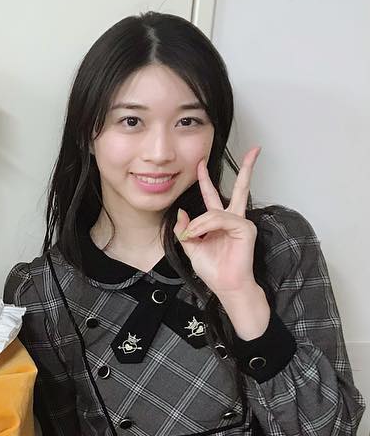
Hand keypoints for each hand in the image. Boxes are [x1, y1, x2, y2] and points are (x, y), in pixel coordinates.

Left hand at [176, 147, 260, 296]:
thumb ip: (185, 228)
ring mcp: (241, 223)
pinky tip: (200, 235)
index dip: (205, 180)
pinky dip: (206, 226)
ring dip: (199, 223)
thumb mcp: (190, 246)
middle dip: (246, 168)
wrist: (225, 285)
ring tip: (192, 236)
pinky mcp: (245, 228)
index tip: (200, 164)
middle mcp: (232, 219)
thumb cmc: (213, 269)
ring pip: (215, 211)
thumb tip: (182, 212)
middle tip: (254, 150)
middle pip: (240, 188)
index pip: (212, 196)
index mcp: (218, 222)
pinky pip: (220, 219)